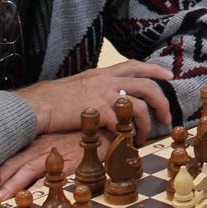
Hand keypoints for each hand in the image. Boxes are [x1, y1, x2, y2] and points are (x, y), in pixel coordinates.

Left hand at [0, 129, 106, 199]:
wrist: (105, 130)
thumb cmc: (79, 138)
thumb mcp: (55, 143)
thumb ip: (40, 155)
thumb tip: (23, 175)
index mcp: (37, 144)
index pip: (11, 159)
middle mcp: (43, 148)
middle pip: (15, 166)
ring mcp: (57, 156)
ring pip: (29, 172)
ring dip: (14, 188)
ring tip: (1, 202)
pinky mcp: (71, 164)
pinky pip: (53, 178)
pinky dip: (41, 188)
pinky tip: (31, 199)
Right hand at [14, 60, 171, 144]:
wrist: (38, 105)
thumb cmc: (53, 99)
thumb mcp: (79, 85)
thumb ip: (96, 88)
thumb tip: (108, 97)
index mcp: (102, 73)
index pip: (134, 65)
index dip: (154, 70)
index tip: (169, 76)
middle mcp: (107, 81)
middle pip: (146, 85)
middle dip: (162, 100)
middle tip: (166, 116)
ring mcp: (104, 95)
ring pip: (140, 105)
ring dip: (147, 122)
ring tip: (146, 136)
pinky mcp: (99, 111)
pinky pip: (123, 122)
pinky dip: (129, 133)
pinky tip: (127, 142)